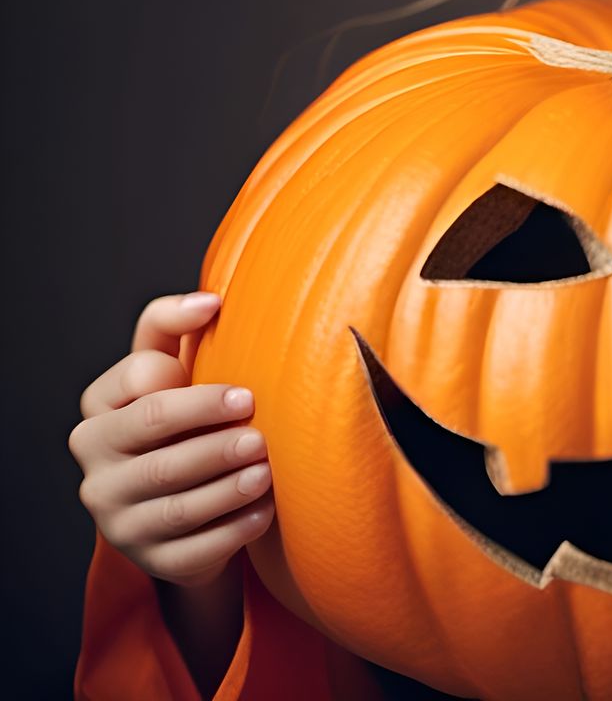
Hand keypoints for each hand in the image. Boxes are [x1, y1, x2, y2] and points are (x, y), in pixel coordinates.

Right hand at [68, 291, 274, 587]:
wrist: (185, 499)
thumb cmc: (183, 414)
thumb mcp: (170, 364)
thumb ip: (171, 325)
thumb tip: (210, 300)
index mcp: (101, 412)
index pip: (138, 391)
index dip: (194, 393)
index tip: (245, 394)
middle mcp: (97, 467)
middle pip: (156, 452)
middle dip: (212, 442)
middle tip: (259, 435)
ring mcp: (118, 519)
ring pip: (174, 505)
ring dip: (225, 488)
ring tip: (265, 473)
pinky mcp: (149, 560)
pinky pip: (190, 551)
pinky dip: (230, 531)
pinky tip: (262, 511)